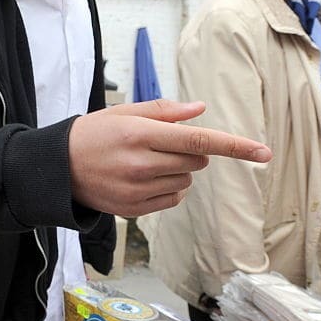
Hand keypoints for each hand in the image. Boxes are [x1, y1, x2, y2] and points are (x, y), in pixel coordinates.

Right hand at [68, 99, 271, 216]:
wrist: (57, 168)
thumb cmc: (92, 134)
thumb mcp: (123, 112)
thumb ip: (164, 111)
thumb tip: (200, 110)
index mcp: (139, 134)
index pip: (197, 140)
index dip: (234, 145)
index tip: (263, 152)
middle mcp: (140, 164)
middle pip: (195, 161)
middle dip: (190, 152)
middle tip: (160, 144)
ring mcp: (137, 190)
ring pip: (185, 181)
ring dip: (177, 171)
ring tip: (144, 162)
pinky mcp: (135, 210)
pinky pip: (173, 199)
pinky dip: (168, 188)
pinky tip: (142, 179)